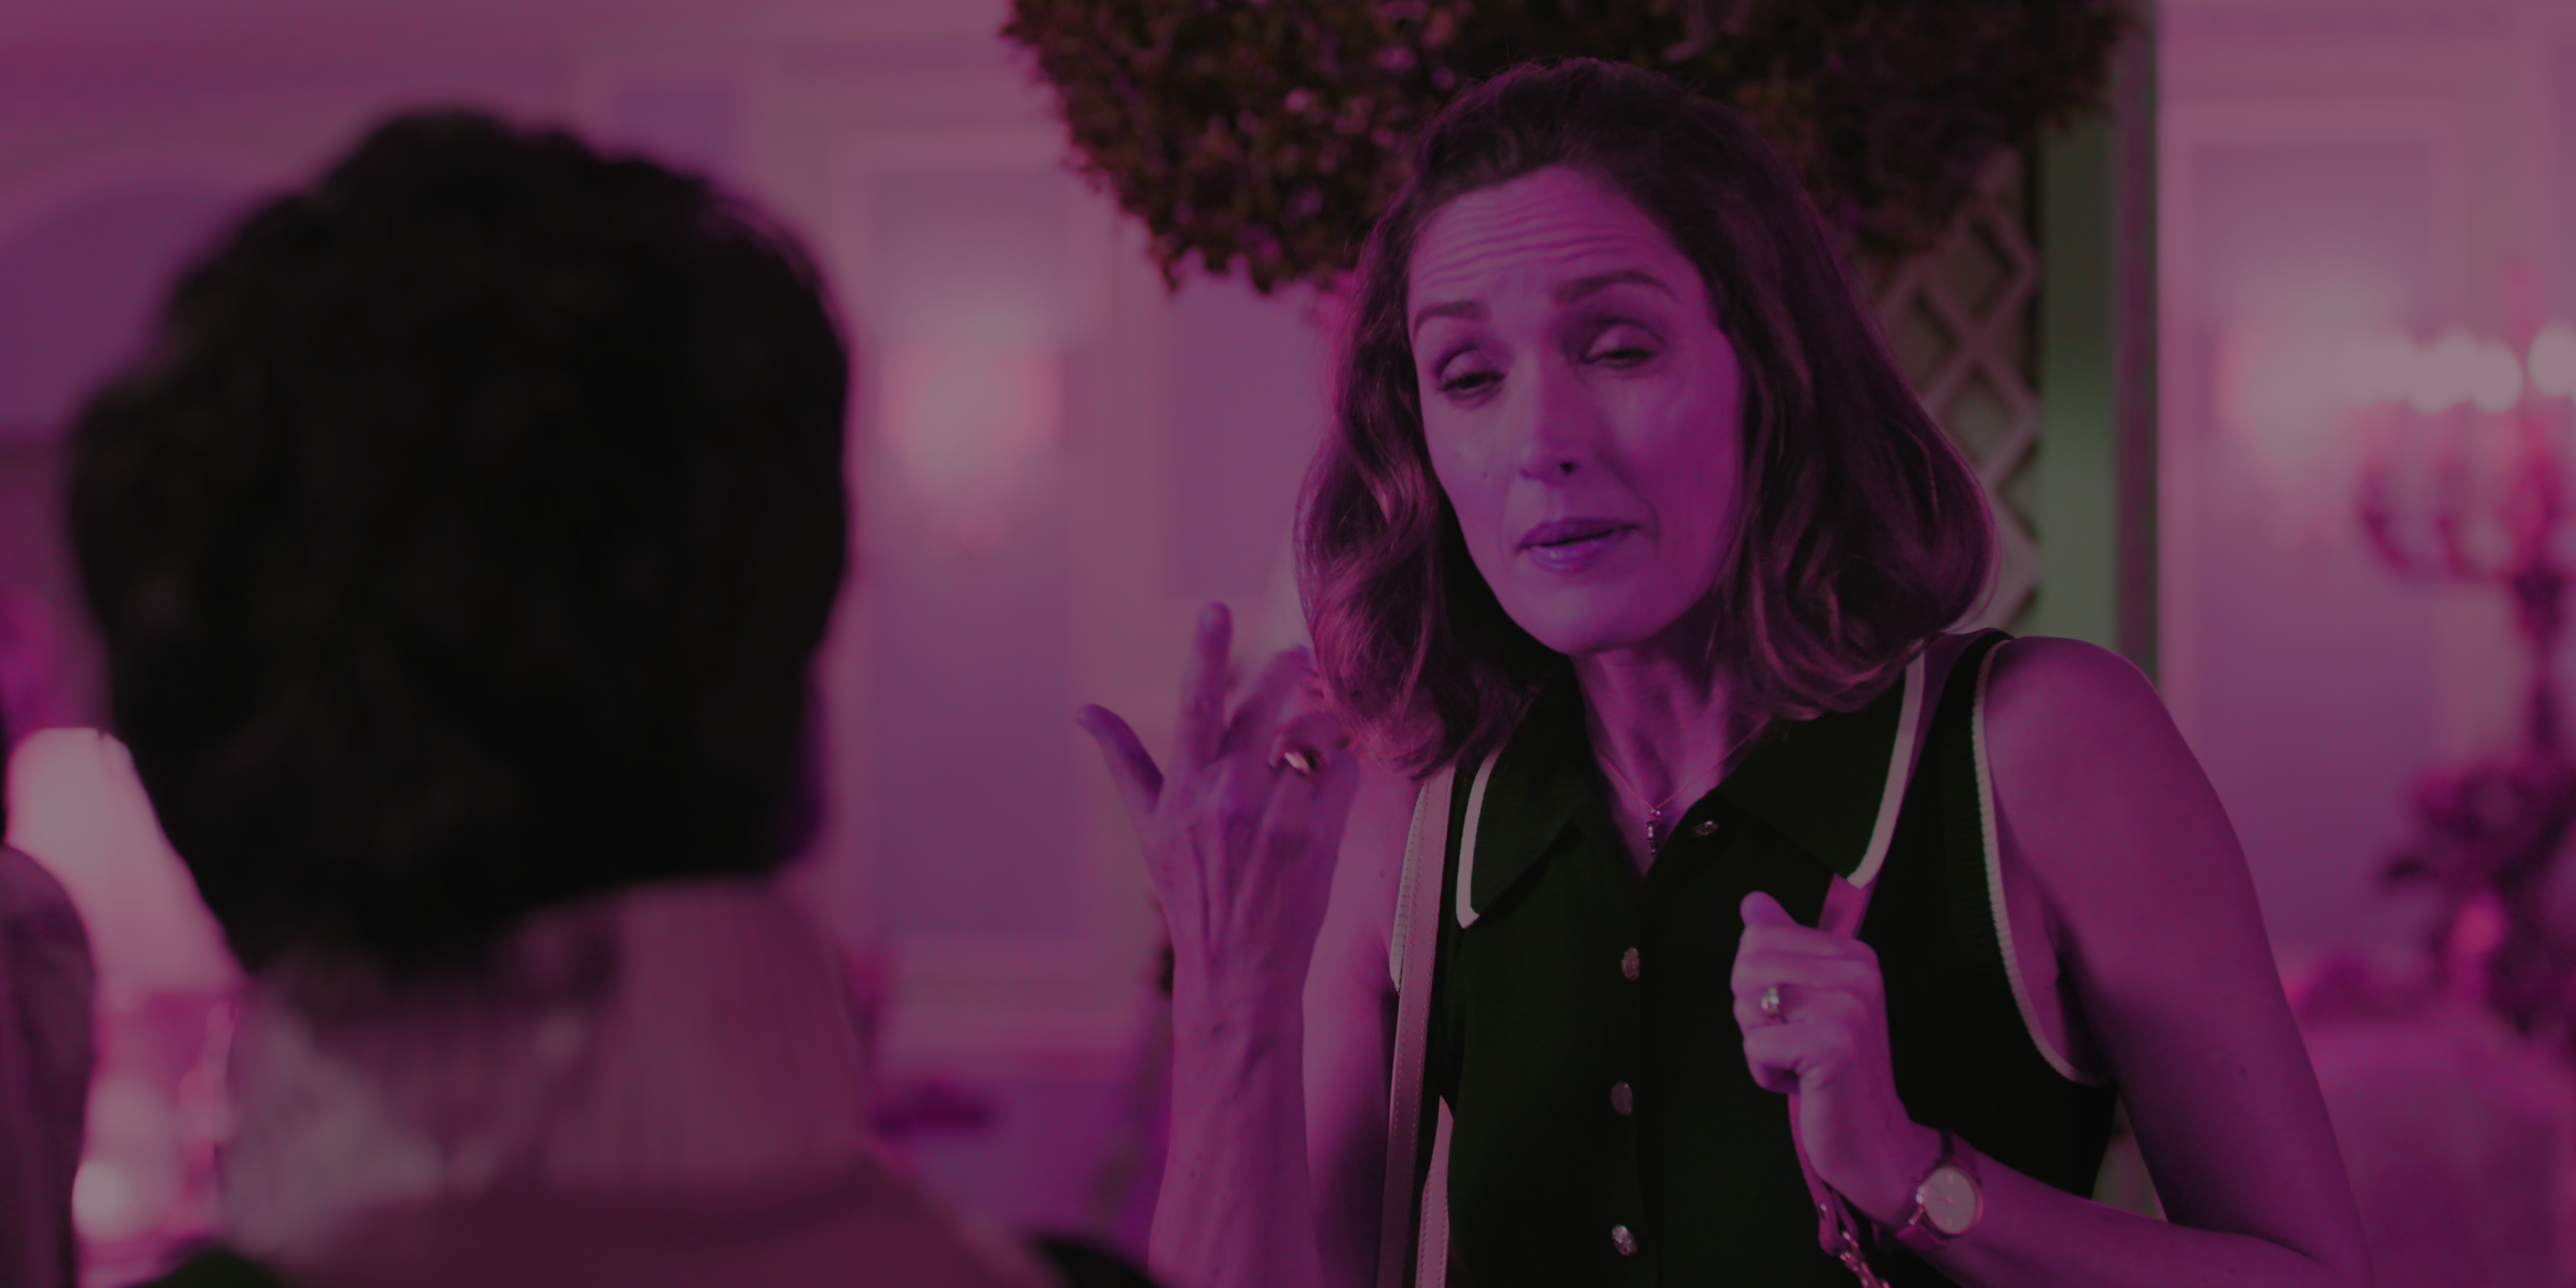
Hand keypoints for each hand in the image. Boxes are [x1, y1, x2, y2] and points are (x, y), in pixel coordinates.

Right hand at [1078, 604, 1361, 1015]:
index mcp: (1183, 790)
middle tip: (1299, 656)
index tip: (1217, 608)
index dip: (1206, 651)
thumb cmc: (1191, 896)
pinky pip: (1341, 773)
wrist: (1236, 971)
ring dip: (1318, 728)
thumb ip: (1124, 763)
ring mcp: (1274, 818)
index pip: (1195, 704)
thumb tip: (1084, 711)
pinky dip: (1340, 769)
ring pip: (1311, 737)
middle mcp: (1225, 797)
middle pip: (1266, 705)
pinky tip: (1330, 783)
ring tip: (1317, 733)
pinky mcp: (1317, 838)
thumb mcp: (1148, 829)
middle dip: (1287, 671)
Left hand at [1732, 891, 1940, 1226]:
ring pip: (1746, 1004)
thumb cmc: (1829, 1068)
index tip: (1796, 1016)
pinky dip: (1765, 1074)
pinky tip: (1803, 1084)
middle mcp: (1858, 972)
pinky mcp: (1833, 1045)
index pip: (1758, 936)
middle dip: (1752, 1014)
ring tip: (1801, 1063)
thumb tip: (1753, 901)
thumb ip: (1782, 947)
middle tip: (1795, 1045)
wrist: (1873, 1137)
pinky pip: (1755, 1047)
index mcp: (1854, 953)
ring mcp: (1848, 1007)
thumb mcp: (1809, 1000)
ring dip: (1758, 1044)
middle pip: (1746, 967)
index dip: (1756, 984)